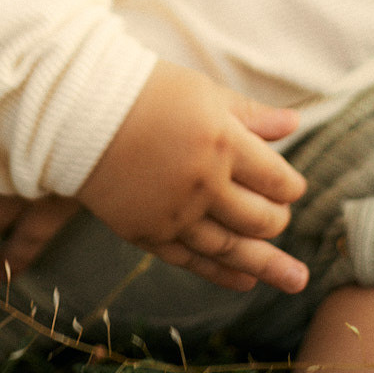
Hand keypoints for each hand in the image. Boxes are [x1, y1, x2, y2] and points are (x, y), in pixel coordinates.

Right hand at [77, 61, 308, 295]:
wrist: (79, 111)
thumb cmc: (146, 91)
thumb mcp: (204, 92)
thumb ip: (251, 115)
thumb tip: (295, 123)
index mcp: (223, 142)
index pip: (277, 180)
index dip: (290, 187)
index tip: (290, 186)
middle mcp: (203, 183)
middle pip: (260, 218)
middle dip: (276, 220)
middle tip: (278, 216)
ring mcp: (175, 213)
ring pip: (232, 248)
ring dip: (267, 265)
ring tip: (295, 280)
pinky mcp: (148, 232)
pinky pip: (193, 260)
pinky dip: (222, 273)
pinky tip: (245, 281)